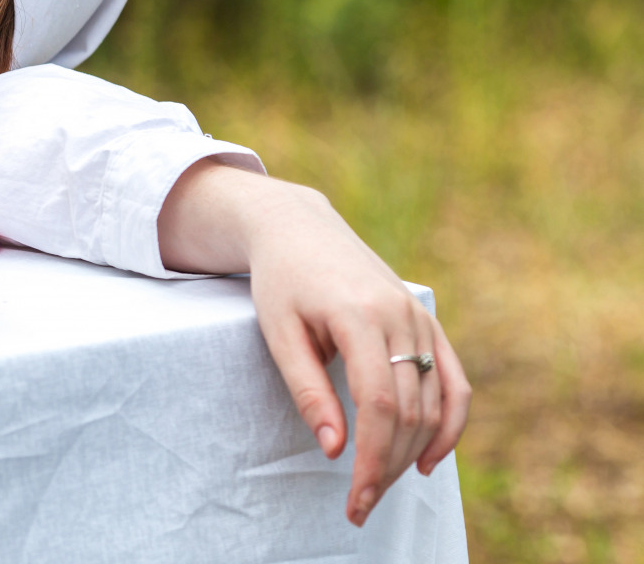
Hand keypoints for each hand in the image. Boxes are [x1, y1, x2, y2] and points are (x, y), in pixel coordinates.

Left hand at [159, 161, 470, 525]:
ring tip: (383, 485)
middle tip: (362, 504)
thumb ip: (307, 390)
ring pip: (434, 401)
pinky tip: (429, 459)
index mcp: (358, 315)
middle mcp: (400, 315)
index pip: (379, 404)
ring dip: (415, 451)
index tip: (356, 498)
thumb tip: (335, 449)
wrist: (298, 228)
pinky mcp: (427, 321)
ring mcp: (419, 317)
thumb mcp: (278, 332)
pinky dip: (450, 423)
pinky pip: (454, 380)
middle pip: (409, 410)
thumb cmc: (280, 281)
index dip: (373, 459)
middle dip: (389, 465)